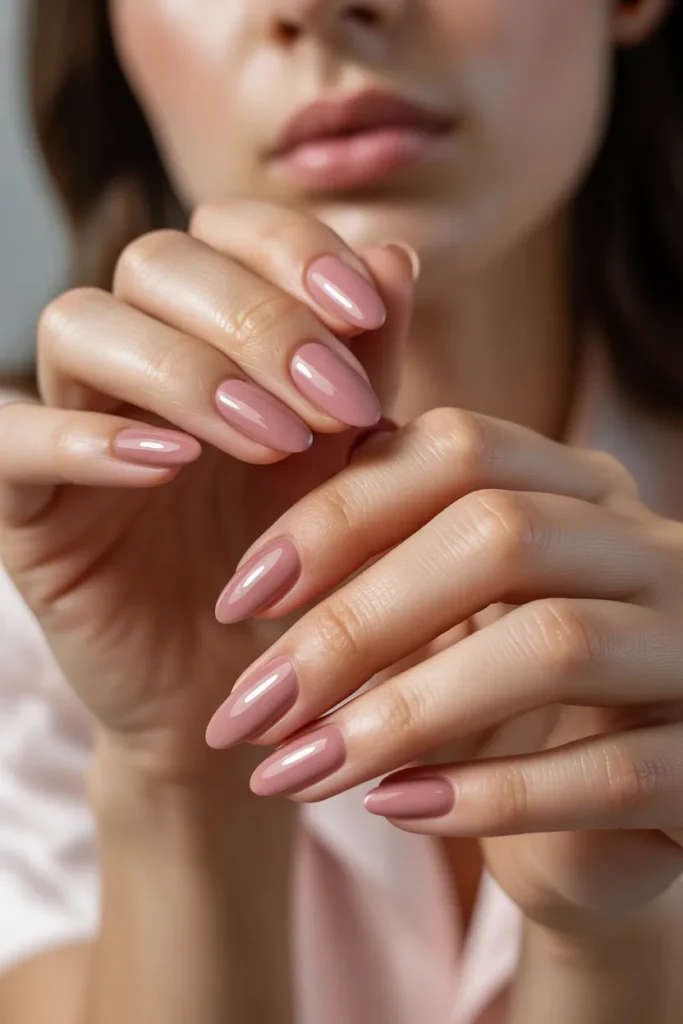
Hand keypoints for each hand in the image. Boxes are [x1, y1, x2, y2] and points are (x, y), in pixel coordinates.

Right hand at [0, 197, 413, 780]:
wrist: (260, 693)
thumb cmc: (310, 571)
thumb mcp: (351, 466)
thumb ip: (365, 368)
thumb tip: (396, 257)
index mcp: (215, 336)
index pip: (228, 229)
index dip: (295, 252)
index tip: (368, 315)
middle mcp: (137, 362)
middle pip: (155, 263)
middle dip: (255, 321)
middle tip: (328, 404)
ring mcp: (71, 423)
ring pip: (80, 324)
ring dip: (184, 370)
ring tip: (270, 442)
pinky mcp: (24, 504)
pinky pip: (11, 437)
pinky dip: (86, 438)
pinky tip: (168, 463)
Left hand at [207, 408, 682, 928]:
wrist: (607, 821)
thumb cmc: (506, 700)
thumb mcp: (443, 614)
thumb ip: (384, 551)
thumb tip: (266, 523)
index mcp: (579, 489)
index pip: (459, 448)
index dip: (339, 513)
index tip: (241, 597)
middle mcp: (650, 546)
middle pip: (497, 536)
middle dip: (352, 622)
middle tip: (250, 705)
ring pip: (552, 644)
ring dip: (402, 712)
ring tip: (296, 770)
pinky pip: (611, 772)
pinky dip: (492, 794)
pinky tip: (396, 809)